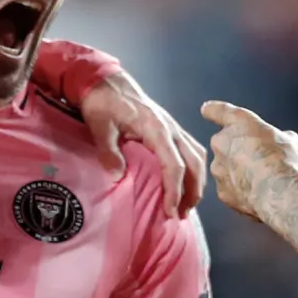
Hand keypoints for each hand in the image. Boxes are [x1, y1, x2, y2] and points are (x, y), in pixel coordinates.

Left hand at [82, 73, 206, 217]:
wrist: (107, 81)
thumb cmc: (103, 103)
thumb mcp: (99, 126)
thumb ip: (108, 151)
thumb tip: (118, 176)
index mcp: (156, 128)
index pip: (174, 165)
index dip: (174, 191)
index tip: (169, 212)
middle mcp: (171, 128)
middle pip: (194, 163)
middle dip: (192, 191)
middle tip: (181, 215)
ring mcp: (174, 127)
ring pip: (197, 157)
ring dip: (197, 182)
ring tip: (186, 205)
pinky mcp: (172, 129)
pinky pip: (192, 150)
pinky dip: (194, 170)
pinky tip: (186, 184)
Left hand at [200, 101, 297, 222]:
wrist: (279, 192)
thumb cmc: (284, 162)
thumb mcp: (290, 141)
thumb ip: (281, 137)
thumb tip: (287, 139)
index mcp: (238, 122)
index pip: (218, 111)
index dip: (213, 111)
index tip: (207, 110)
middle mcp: (222, 142)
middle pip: (225, 145)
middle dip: (238, 152)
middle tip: (259, 161)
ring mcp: (219, 168)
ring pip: (226, 169)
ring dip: (239, 173)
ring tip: (262, 181)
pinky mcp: (222, 191)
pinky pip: (230, 190)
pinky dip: (241, 192)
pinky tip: (258, 195)